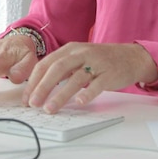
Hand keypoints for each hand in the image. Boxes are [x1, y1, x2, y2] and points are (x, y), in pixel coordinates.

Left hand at [22, 42, 157, 113]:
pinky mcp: (110, 73)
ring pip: (75, 78)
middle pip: (57, 69)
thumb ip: (61, 69)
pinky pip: (97, 84)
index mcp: (70, 50)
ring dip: (60, 95)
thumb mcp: (78, 58)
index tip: (26, 98)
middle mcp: (81, 54)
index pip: (46, 64)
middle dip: (42, 87)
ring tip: (50, 109)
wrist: (131, 56)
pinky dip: (88, 93)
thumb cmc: (100, 60)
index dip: (33, 81)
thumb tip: (38, 87)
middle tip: (33, 104)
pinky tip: (80, 103)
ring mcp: (96, 63)